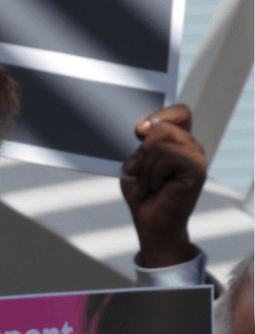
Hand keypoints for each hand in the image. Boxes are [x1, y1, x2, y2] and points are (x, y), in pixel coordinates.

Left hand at [120, 104, 205, 267]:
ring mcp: (197, 157)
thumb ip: (141, 144)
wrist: (149, 221)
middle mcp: (190, 145)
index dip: (161, 114)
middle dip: (141, 149)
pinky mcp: (198, 169)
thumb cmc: (141, 192)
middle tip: (137, 169)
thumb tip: (140, 128)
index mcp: (177, 140)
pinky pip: (168, 156)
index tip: (139, 129)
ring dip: (145, 166)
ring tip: (146, 183)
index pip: (179, 112)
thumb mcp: (135, 162)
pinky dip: (153, 174)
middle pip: (163, 126)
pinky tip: (156, 188)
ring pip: (161, 143)